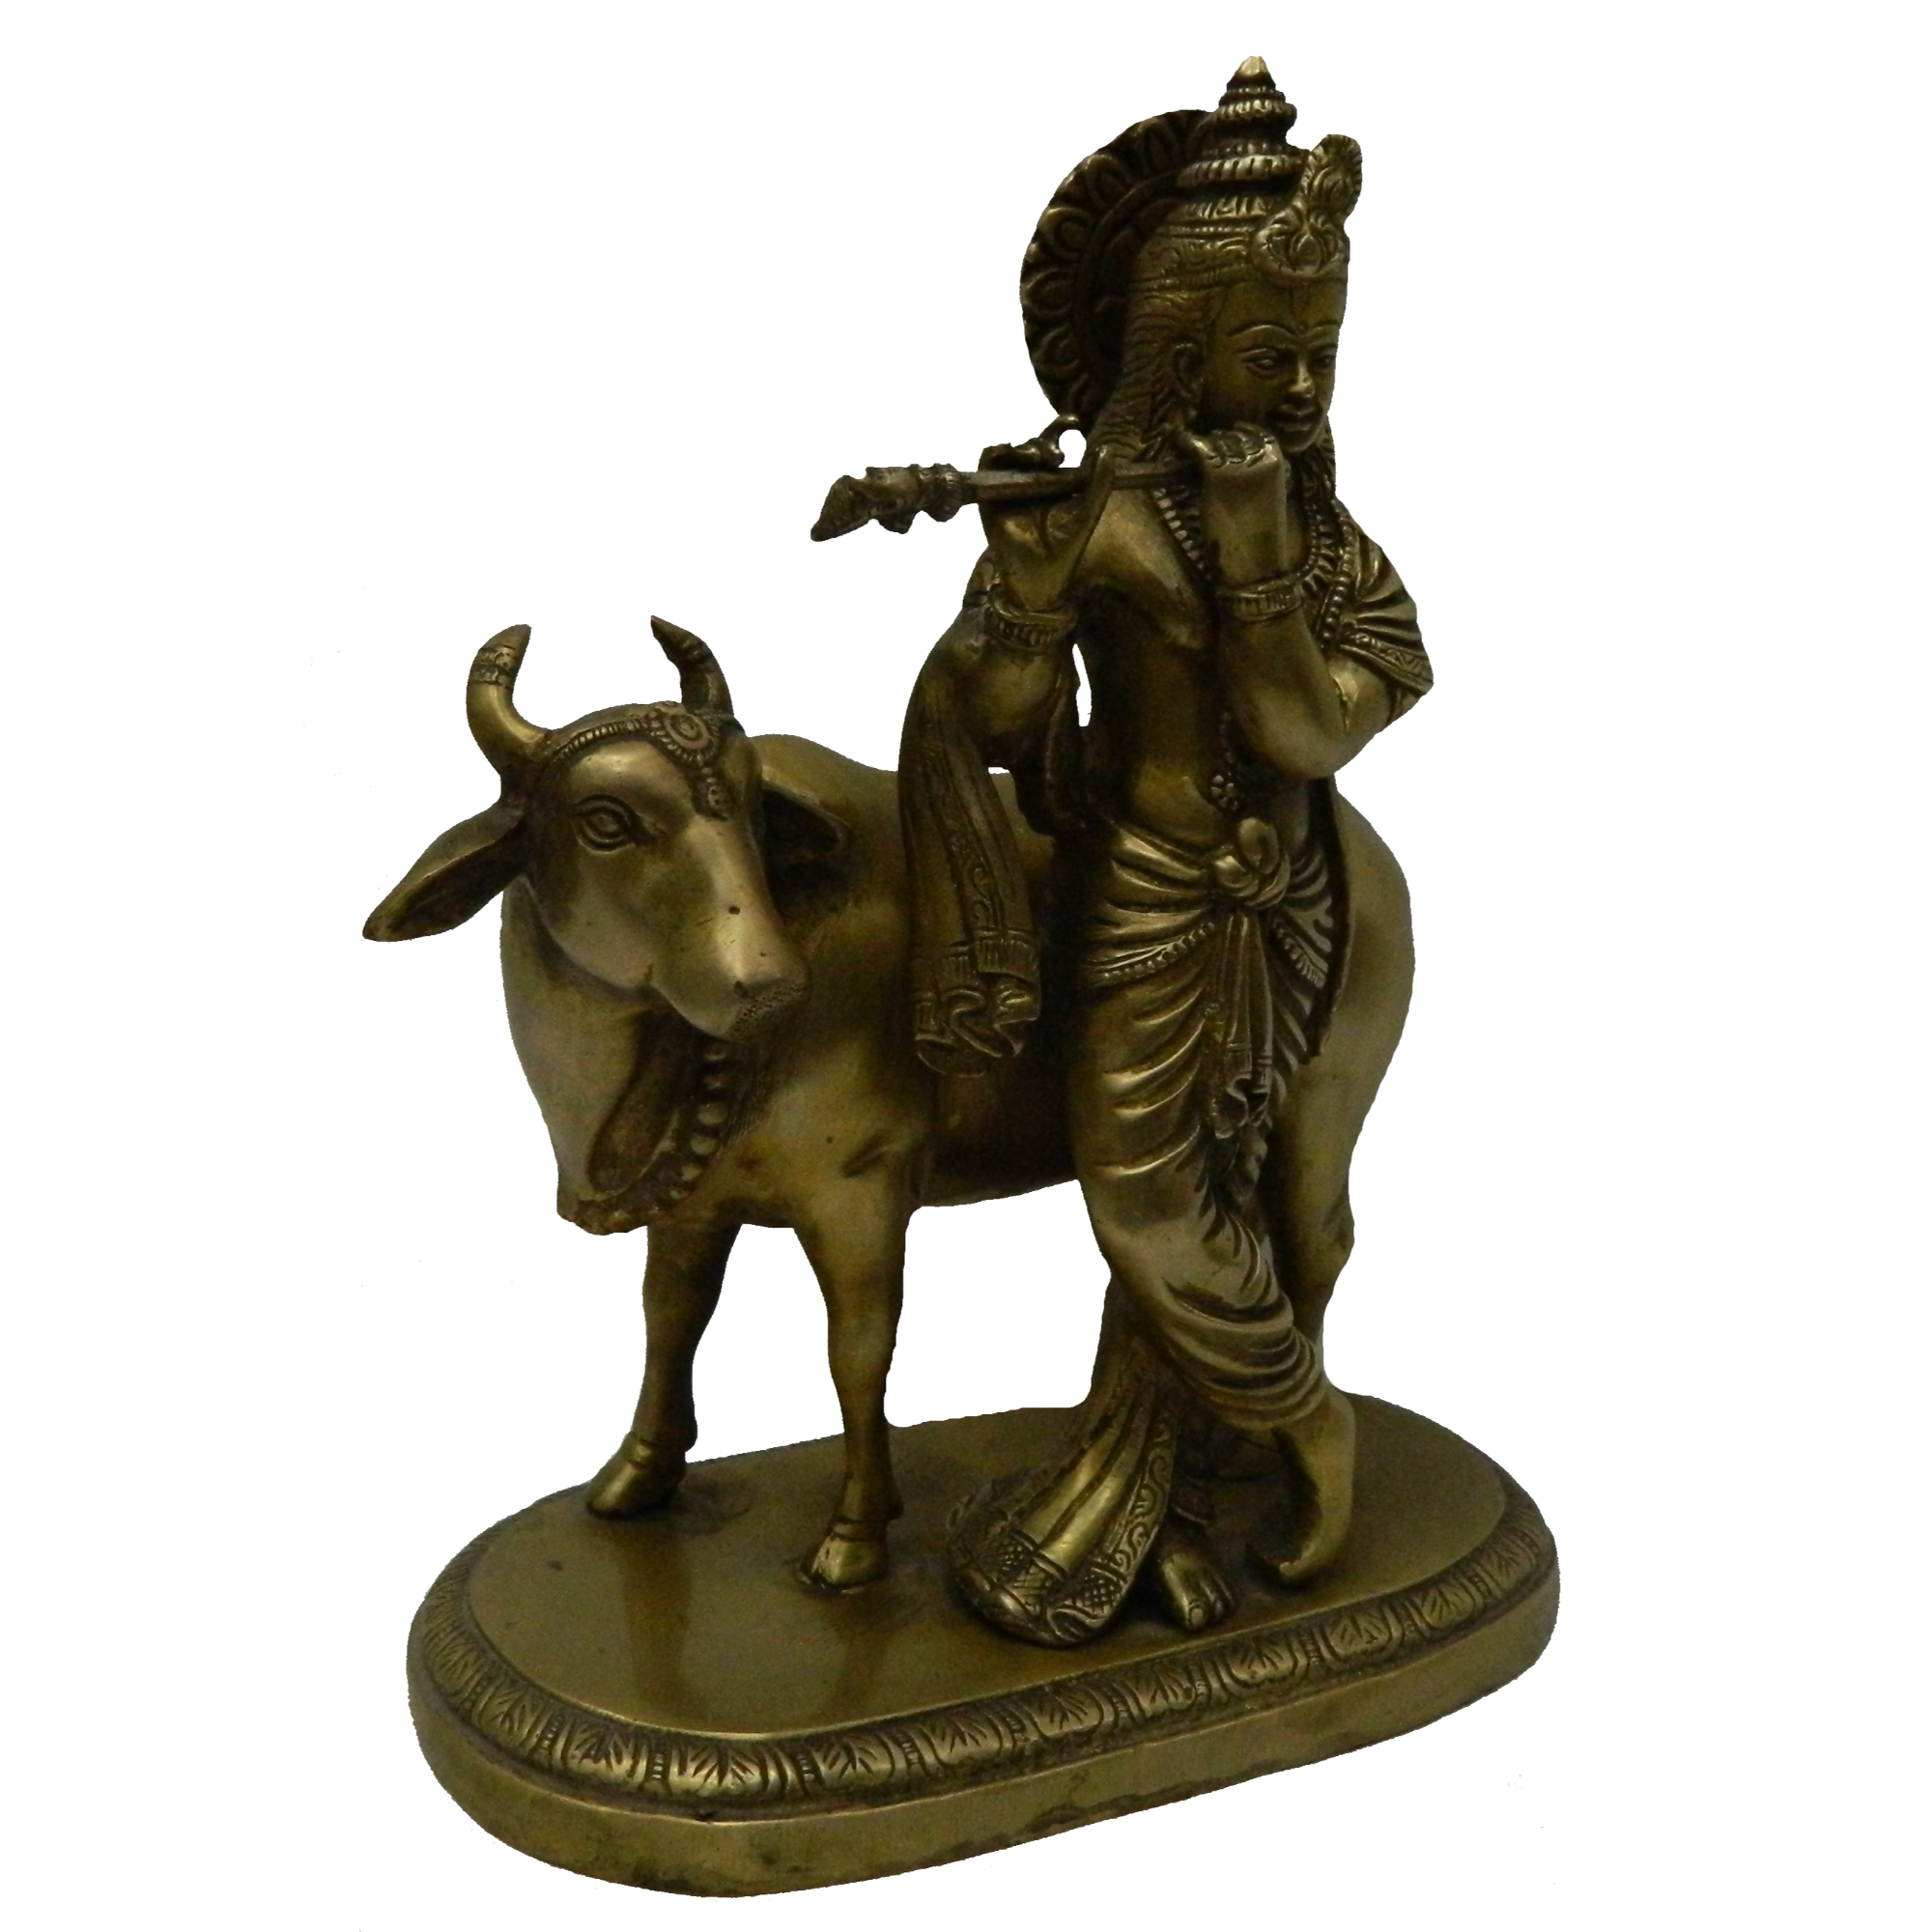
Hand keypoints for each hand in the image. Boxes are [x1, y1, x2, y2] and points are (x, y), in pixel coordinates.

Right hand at [978, 415, 1117, 612]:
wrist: (1041, 580)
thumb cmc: (1065, 551)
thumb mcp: (1087, 513)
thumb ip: (1098, 483)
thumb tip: (1105, 449)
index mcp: (1053, 481)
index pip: (1054, 446)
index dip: (1060, 427)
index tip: (1074, 421)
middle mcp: (1030, 481)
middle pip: (1032, 447)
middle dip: (1044, 442)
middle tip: (1057, 455)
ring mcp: (1009, 488)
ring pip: (1011, 454)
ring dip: (1023, 448)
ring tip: (1037, 457)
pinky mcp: (989, 499)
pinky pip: (987, 468)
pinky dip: (994, 454)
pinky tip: (1005, 449)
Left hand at [1181, 423, 1298, 585]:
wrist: (1254, 565)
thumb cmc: (1259, 538)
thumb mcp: (1266, 497)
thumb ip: (1255, 474)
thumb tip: (1236, 459)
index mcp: (1278, 461)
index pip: (1257, 434)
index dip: (1239, 434)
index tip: (1227, 438)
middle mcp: (1259, 456)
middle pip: (1233, 436)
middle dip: (1219, 440)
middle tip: (1204, 445)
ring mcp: (1237, 462)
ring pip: (1215, 440)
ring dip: (1203, 443)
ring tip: (1190, 445)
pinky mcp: (1216, 472)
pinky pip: (1198, 447)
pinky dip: (1186, 443)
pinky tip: (1180, 443)